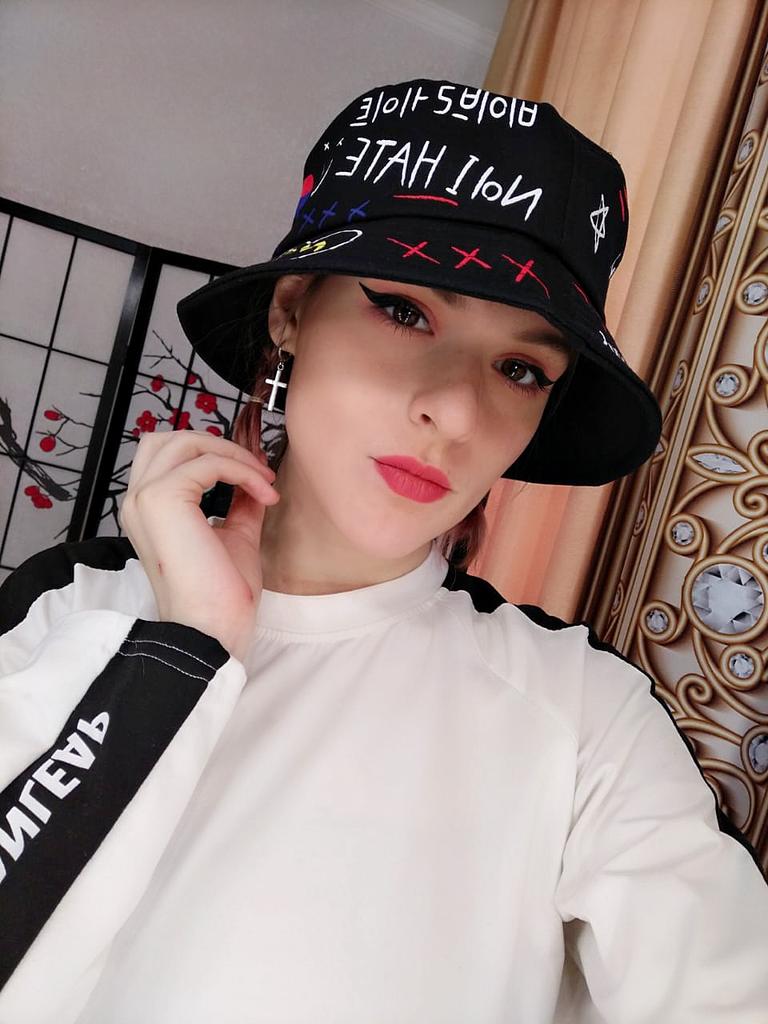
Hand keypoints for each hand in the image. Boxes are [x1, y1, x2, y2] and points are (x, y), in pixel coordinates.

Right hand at [119, 429, 279, 660]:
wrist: (212, 630)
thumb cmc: (219, 596)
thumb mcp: (235, 536)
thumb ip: (239, 503)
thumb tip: (255, 477)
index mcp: (148, 510)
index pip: (169, 456)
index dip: (214, 454)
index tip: (255, 474)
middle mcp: (136, 500)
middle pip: (172, 439)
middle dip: (220, 446)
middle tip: (257, 471)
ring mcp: (145, 498)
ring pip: (187, 442)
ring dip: (233, 455)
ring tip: (263, 481)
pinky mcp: (162, 499)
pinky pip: (210, 462)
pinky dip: (243, 471)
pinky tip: (264, 494)